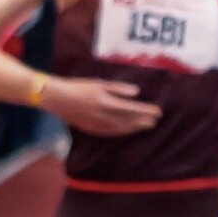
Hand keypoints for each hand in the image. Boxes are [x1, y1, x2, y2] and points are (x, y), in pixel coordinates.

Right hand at [43, 78, 161, 136]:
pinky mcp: (93, 130)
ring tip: (147, 125)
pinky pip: (112, 133)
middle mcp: (105, 116)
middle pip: (130, 120)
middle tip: (156, 120)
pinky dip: (123, 132)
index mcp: (107, 102)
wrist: (59, 99)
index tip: (159, 111)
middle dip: (144, 120)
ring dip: (136, 127)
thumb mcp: (100, 83)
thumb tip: (136, 92)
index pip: (133, 108)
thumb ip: (119, 88)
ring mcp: (99, 125)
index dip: (147, 111)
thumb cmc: (80, 87)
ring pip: (122, 128)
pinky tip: (129, 130)